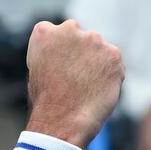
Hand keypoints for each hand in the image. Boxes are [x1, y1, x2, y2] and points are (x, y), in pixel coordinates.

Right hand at [24, 19, 123, 148]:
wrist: (61, 120)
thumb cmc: (45, 101)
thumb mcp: (36, 69)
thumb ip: (52, 52)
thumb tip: (68, 52)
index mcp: (44, 32)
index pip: (56, 32)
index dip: (59, 51)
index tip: (58, 66)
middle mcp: (69, 29)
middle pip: (80, 36)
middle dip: (79, 52)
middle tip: (74, 78)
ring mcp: (93, 40)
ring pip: (98, 49)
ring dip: (95, 63)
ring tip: (85, 87)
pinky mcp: (113, 54)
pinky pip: (113, 62)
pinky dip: (109, 74)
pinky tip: (97, 89)